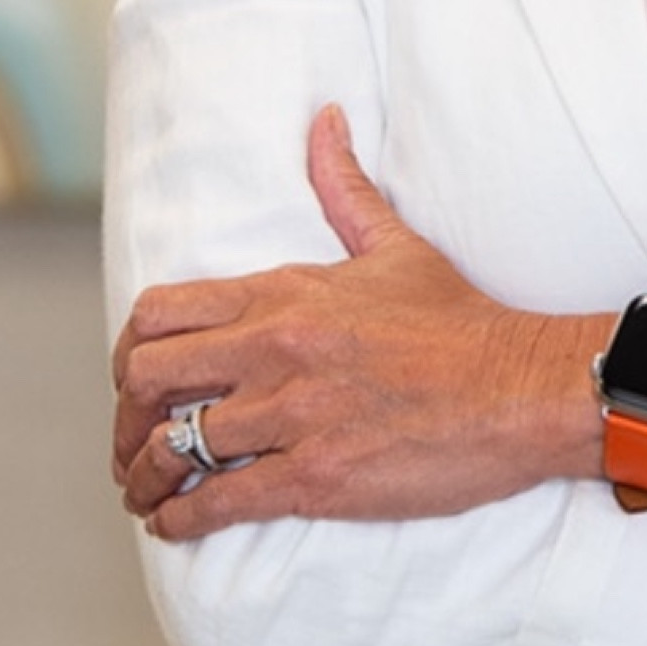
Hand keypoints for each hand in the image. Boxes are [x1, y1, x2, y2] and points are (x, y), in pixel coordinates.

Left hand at [113, 108, 601, 539]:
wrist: (521, 389)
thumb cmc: (462, 324)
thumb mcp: (395, 245)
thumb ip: (343, 187)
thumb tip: (324, 120)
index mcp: (284, 295)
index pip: (160, 313)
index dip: (129, 353)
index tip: (132, 380)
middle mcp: (275, 350)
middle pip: (147, 381)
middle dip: (125, 418)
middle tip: (134, 443)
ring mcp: (292, 416)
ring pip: (175, 447)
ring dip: (147, 478)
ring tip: (146, 495)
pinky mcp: (315, 477)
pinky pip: (219, 502)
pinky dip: (183, 521)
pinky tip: (175, 526)